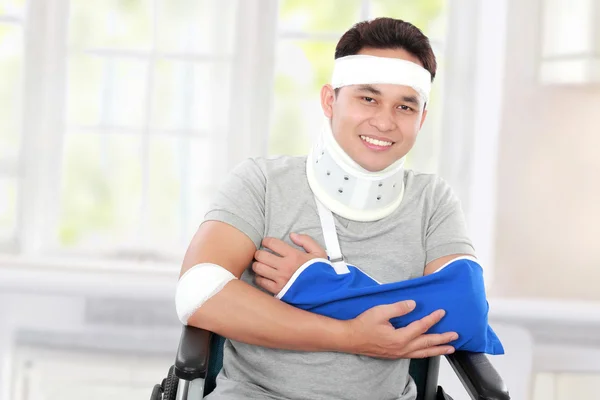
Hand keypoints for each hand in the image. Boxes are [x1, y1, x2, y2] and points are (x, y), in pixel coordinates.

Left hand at [253, 233, 326, 294]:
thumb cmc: (321, 272)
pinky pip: (261, 282)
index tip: (266, 242)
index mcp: (294, 256)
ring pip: (258, 268)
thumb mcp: (319, 253)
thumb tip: (292, 235)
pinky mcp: (278, 290)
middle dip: (259, 253)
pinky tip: (263, 276)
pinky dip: (259, 278)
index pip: (272, 243)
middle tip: (261, 254)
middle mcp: (285, 266)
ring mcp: (280, 279)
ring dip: (257, 265)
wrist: (325, 292)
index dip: (266, 241)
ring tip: (261, 264)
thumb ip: (306, 241)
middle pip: (261, 255)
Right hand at [343, 300, 457, 358]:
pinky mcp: (395, 354)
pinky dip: (426, 353)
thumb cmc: (363, 325)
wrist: (350, 338)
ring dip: (437, 350)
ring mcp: (399, 353)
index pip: (421, 327)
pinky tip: (428, 351)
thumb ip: (398, 308)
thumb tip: (413, 304)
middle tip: (455, 336)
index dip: (433, 318)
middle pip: (427, 343)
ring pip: (423, 353)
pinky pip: (415, 355)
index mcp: (400, 337)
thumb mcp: (380, 312)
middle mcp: (402, 348)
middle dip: (442, 339)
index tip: (442, 312)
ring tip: (449, 349)